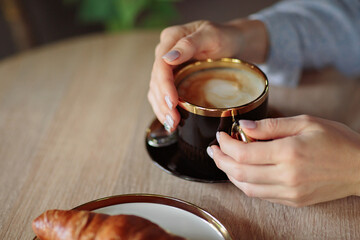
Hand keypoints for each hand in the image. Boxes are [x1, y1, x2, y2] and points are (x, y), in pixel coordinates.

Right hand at [147, 19, 267, 131]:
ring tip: (171, 124)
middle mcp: (164, 52)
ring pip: (156, 90)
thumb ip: (189, 45)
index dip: (164, 86)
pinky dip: (164, 108)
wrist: (233, 42)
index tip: (173, 103)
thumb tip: (167, 58)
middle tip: (173, 120)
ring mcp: (167, 66)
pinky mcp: (172, 77)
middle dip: (163, 103)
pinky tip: (170, 120)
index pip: (161, 65)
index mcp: (171, 39)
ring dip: (161, 109)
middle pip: (156, 80)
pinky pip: (161, 94)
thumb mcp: (211, 36)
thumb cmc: (225, 37)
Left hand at [208, 115, 359, 206]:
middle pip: (239, 172)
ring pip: (246, 187)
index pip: (243, 153)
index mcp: (289, 153)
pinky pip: (260, 195)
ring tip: (224, 160)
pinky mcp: (293, 201)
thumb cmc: (337, 141)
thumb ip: (270, 126)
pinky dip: (245, 184)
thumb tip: (243, 127)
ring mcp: (289, 192)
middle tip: (214, 150)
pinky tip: (242, 172)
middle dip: (220, 160)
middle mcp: (287, 176)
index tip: (221, 136)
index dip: (225, 144)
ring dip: (230, 174)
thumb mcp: (305, 123)